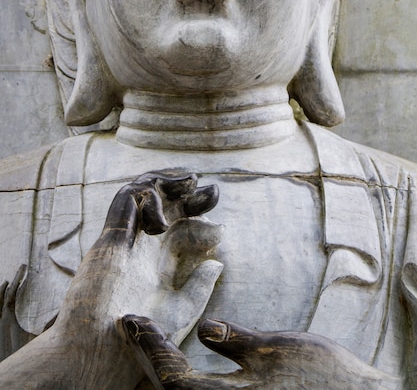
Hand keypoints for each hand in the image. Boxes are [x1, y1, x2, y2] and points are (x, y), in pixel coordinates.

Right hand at [0, 171, 222, 388]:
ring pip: (143, 194)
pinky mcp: (110, 237)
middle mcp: (144, 247)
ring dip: (168, 182)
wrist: (103, 355)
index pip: (181, 228)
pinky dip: (146, 196)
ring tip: (190, 181)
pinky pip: (125, 201)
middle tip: (212, 193)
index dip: (201, 222)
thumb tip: (217, 262)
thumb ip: (200, 286)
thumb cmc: (141, 339)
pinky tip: (162, 218)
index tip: (220, 230)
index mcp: (159, 263)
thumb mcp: (182, 311)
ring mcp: (127, 239)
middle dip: (188, 194)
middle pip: (166, 206)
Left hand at [122, 316, 399, 389]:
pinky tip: (175, 355)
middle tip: (127, 326)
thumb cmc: (321, 376)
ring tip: (143, 336)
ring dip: (157, 365)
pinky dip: (180, 375)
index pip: (173, 379)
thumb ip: (237, 343)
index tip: (133, 320)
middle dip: (145, 357)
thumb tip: (204, 328)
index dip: (151, 348)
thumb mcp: (277, 351)